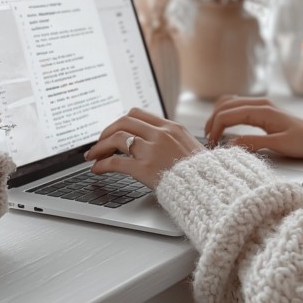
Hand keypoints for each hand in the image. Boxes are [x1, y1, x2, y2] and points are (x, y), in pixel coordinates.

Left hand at [84, 108, 202, 189]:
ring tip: (93, 156)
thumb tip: (151, 140)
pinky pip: (115, 162)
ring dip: (100, 147)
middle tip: (99, 142)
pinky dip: (102, 165)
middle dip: (106, 131)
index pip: (137, 113)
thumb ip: (170, 140)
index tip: (113, 130)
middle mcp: (160, 135)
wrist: (208, 188)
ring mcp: (152, 151)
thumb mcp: (189, 146)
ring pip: (116, 139)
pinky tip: (97, 170)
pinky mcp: (145, 169)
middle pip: (123, 122)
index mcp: (171, 127)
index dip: (120, 121)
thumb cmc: (201, 172)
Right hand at [205, 96, 302, 158]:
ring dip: (217, 114)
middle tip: (209, 139)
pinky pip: (237, 105)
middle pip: (225, 106)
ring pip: (229, 102)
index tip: (212, 143)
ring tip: (213, 132)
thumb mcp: (279, 144)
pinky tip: (224, 124)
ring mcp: (259, 104)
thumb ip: (253, 142)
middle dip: (213, 121)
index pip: (229, 114)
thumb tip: (230, 144)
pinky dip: (226, 112)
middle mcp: (259, 103)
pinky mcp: (261, 109)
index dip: (216, 128)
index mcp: (262, 110)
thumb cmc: (301, 141)